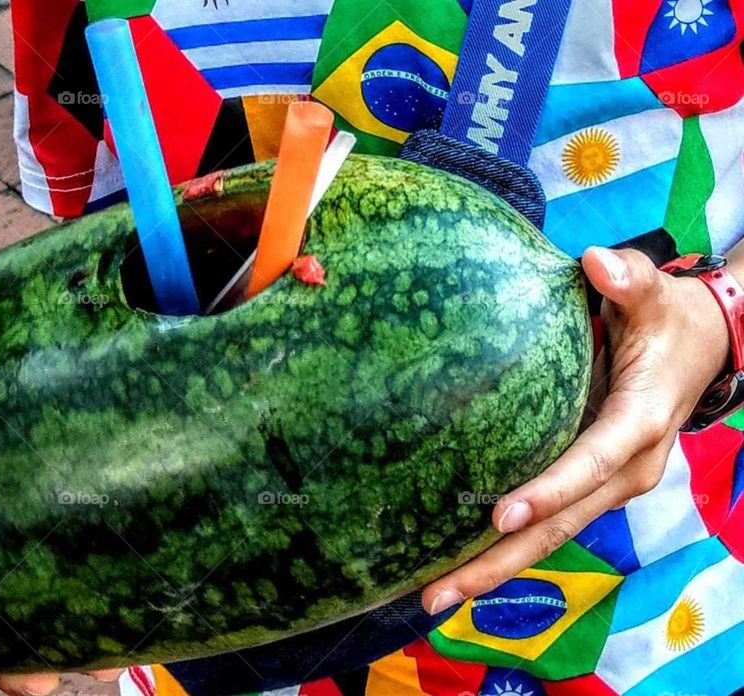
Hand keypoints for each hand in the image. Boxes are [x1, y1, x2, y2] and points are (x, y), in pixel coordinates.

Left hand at [421, 247, 731, 614]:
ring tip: (437, 594)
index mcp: (638, 424)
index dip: (550, 491)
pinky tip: (461, 563)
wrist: (700, 348)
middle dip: (500, 561)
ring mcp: (607, 485)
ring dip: (495, 566)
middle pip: (561, 524)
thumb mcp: (653, 295)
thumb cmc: (667, 322)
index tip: (501, 515)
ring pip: (552, 534)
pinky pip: (549, 522)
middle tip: (439, 593)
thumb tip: (599, 263)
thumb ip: (629, 280)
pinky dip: (508, 547)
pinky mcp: (590, 485)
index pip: (591, 463)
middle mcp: (626, 469)